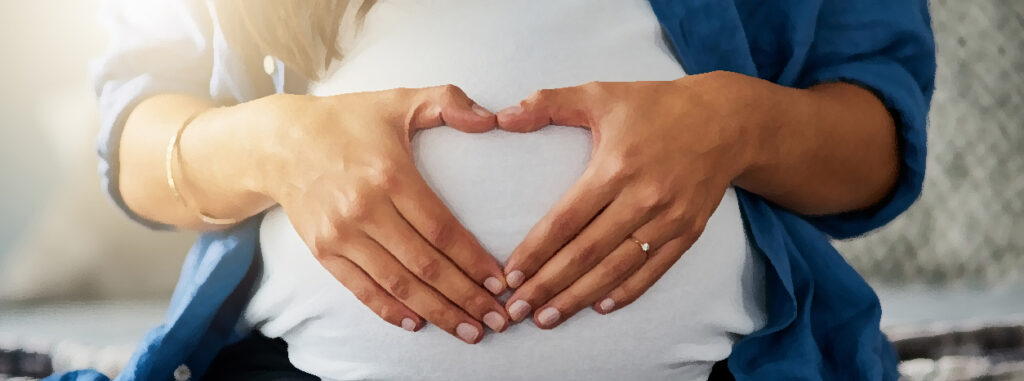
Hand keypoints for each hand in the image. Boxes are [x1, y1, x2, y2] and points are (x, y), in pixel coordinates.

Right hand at [260, 85, 510, 342]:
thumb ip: (448, 101)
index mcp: (391, 175)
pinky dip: (389, 310)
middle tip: (497, 320)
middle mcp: (365, 209)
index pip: (442, 229)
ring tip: (470, 330)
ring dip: (437, 312)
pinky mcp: (323, 250)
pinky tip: (418, 323)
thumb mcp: (398, 101)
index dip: (473, 260)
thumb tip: (490, 117)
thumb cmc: (347, 121)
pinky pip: (361, 288)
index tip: (499, 282)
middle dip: (466, 297)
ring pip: (398, 284)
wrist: (278, 142)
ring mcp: (341, 233)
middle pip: (425, 265)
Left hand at [496, 71, 761, 327]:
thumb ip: (548, 103)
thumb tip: (502, 117)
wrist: (728, 120)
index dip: (535, 252)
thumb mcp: (601, 94)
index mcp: (616, 167)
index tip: (509, 276)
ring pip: (616, 269)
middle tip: (516, 310)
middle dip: (548, 285)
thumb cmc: (656, 106)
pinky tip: (599, 307)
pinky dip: (626, 292)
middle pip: (586, 253)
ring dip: (579, 298)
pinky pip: (653, 270)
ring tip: (546, 319)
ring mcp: (668, 219)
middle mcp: (642, 198)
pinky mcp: (689, 232)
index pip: (566, 220)